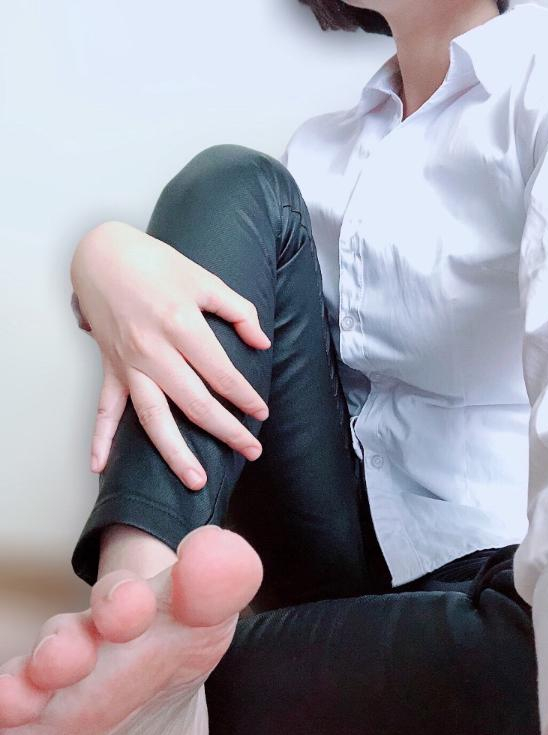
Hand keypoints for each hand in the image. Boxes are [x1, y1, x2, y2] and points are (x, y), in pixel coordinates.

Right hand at [71, 220, 270, 489]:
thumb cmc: (155, 263)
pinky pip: (104, 409)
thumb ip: (238, 311)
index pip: (222, 374)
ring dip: (174, 453)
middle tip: (251, 452)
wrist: (102, 254)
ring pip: (152, 418)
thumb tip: (261, 342)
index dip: (245, 397)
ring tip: (195, 480)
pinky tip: (100, 467)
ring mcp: (128, 364)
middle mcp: (153, 351)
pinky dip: (99, 439)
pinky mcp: (110, 368)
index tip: (261, 413)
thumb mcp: (204, 279)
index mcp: (181, 326)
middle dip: (226, 431)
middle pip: (195, 403)